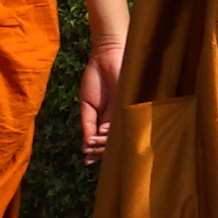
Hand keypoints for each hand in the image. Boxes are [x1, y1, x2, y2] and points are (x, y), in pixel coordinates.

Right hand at [79, 26, 134, 159]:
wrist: (105, 57)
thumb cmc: (95, 79)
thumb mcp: (87, 105)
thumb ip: (87, 124)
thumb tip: (87, 144)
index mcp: (107, 121)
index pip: (103, 141)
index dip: (96, 152)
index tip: (87, 161)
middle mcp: (117, 120)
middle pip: (110, 142)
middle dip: (98, 150)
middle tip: (88, 154)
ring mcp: (124, 114)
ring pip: (117, 137)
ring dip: (103, 144)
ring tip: (92, 144)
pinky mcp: (130, 106)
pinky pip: (123, 124)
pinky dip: (111, 132)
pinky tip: (101, 136)